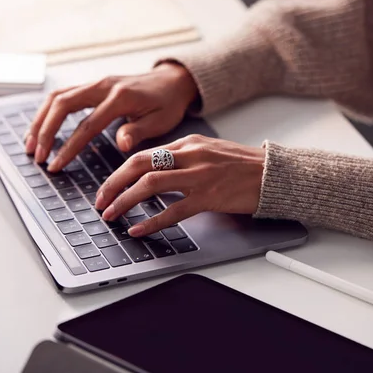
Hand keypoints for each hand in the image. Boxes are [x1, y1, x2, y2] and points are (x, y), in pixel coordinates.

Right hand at [25, 63, 197, 168]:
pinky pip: (64, 95)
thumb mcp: (161, 121)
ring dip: (41, 119)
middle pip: (63, 104)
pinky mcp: (93, 85)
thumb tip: (122, 144)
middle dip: (45, 131)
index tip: (56, 166)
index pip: (87, 125)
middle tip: (37, 156)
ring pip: (58, 97)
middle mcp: (104, 85)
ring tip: (31, 144)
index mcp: (120, 97)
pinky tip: (42, 127)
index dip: (69, 147)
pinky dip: (48, 111)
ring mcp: (96, 83)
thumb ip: (138, 131)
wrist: (172, 81)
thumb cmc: (167, 103)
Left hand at [95, 135, 265, 235]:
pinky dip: (152, 221)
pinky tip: (139, 229)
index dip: (119, 172)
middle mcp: (190, 155)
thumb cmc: (241, 165)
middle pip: (139, 165)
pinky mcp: (210, 196)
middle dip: (113, 184)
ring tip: (112, 215)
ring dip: (125, 201)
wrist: (273, 173)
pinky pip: (174, 210)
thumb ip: (181, 158)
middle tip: (100, 201)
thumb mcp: (208, 151)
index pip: (143, 155)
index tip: (107, 187)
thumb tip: (152, 171)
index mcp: (187, 143)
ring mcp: (199, 175)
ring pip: (150, 185)